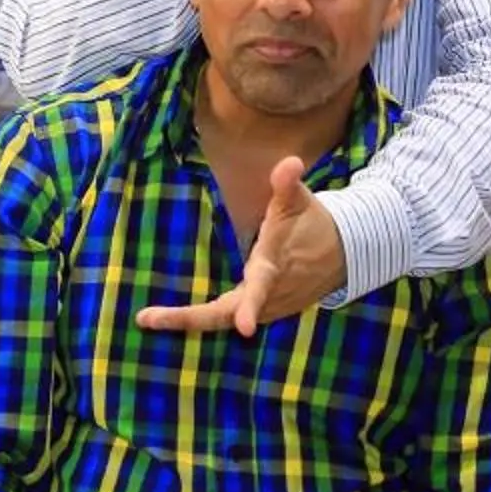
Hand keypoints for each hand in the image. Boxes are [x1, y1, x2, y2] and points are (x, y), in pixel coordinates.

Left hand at [134, 157, 345, 333]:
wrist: (343, 254)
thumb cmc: (314, 223)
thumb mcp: (300, 201)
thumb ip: (288, 185)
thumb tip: (290, 162)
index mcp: (273, 267)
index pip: (260, 289)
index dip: (251, 308)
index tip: (244, 328)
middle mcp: (269, 294)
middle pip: (225, 315)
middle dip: (187, 319)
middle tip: (147, 318)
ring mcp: (267, 306)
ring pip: (223, 319)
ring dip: (187, 320)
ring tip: (148, 318)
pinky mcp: (264, 309)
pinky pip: (228, 317)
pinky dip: (202, 318)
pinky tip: (173, 318)